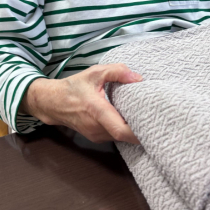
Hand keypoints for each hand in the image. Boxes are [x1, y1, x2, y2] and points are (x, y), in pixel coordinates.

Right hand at [21, 64, 141, 143]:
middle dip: (141, 130)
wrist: (53, 103)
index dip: (138, 132)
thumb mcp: (94, 73)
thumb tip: (138, 78)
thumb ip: (116, 71)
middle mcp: (96, 127)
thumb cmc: (74, 87)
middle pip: (124, 136)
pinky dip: (124, 130)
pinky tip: (131, 120)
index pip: (121, 130)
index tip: (153, 125)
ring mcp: (96, 135)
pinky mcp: (96, 137)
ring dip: (132, 130)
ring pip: (120, 138)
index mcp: (97, 111)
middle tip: (156, 119)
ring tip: (146, 118)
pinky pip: (114, 136)